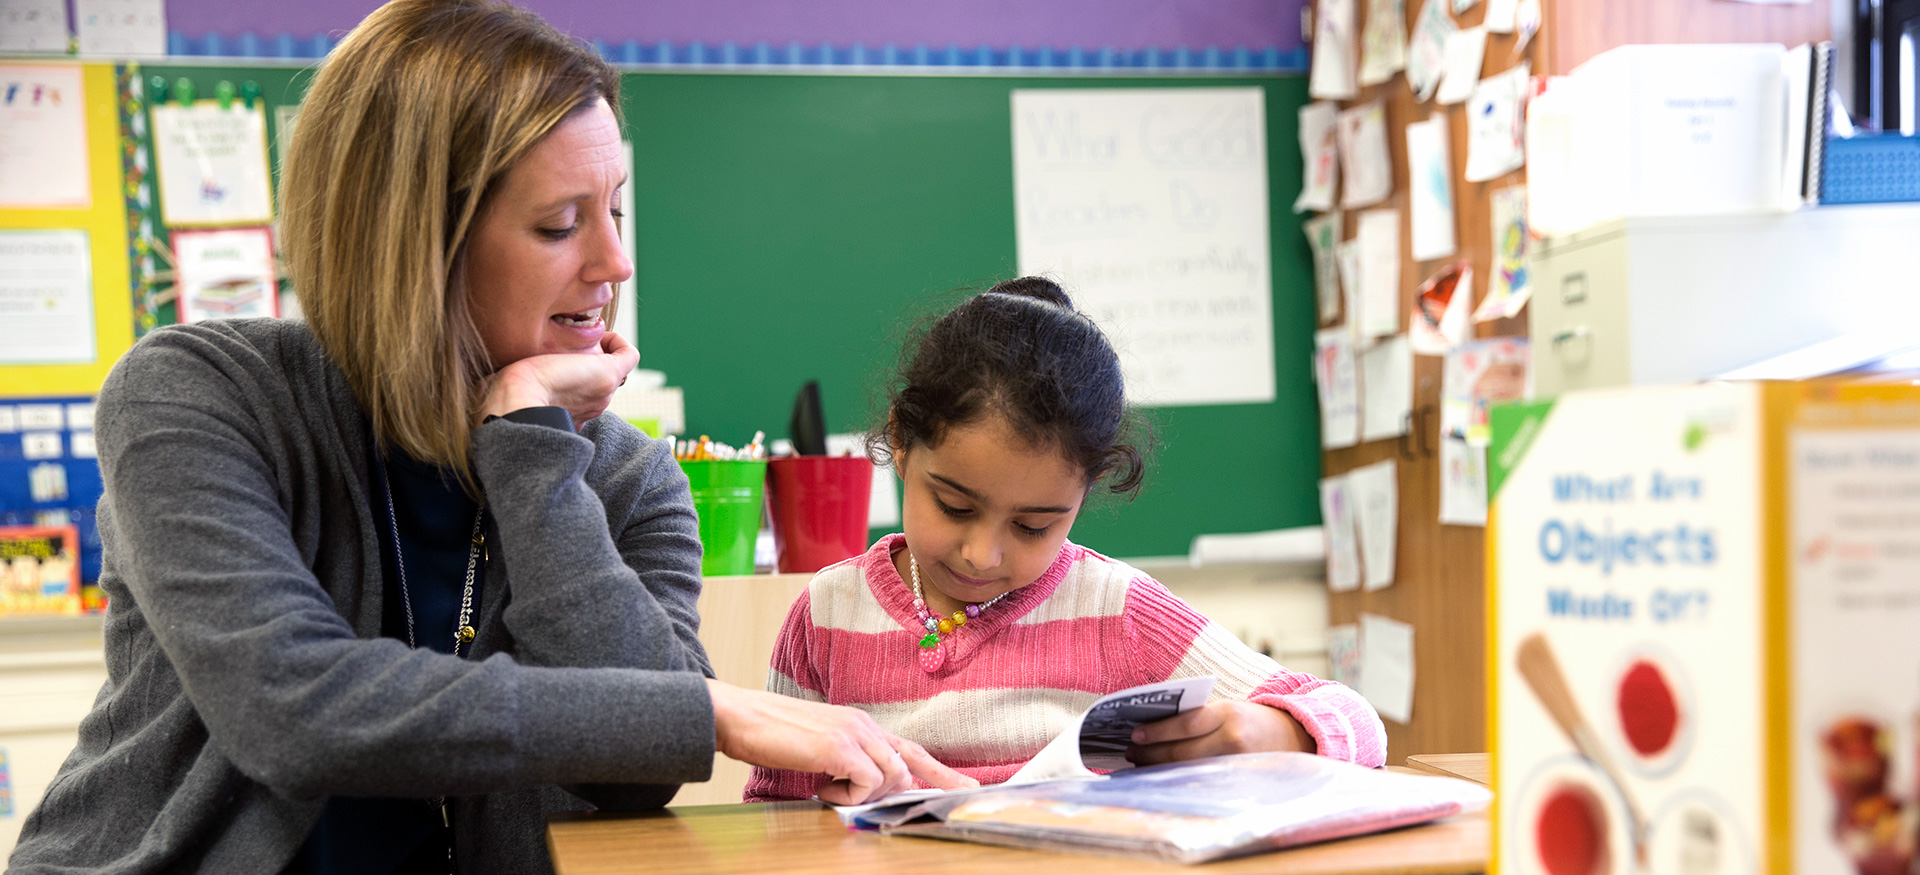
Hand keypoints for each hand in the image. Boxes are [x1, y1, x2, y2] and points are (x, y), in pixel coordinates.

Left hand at [478, 333, 638, 427]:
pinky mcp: (608, 374)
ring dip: (601, 348)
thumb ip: (507, 384)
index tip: (557, 361)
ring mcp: (602, 392)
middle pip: (602, 379)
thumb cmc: (503, 398)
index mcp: (570, 411)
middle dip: (590, 358)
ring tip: (581, 337)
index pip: (584, 393)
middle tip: (569, 344)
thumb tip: (486, 377)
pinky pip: (629, 355)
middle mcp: (591, 405)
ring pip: (614, 367)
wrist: (515, 404)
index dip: (576, 373)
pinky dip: (618, 341)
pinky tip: (599, 333)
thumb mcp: (506, 389)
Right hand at [705, 679, 976, 804]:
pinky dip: (848, 795)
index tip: (967, 788)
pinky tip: (821, 784)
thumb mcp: (818, 748)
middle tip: (881, 798)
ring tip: (829, 787)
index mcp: (861, 724)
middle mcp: (864, 724)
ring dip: (865, 794)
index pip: (910, 749)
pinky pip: (867, 783)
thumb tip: (869, 788)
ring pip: (893, 776)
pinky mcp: (839, 747)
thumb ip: (847, 763)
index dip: (940, 771)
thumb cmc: (772, 735)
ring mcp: (854, 733)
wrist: (740, 716)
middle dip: (908, 791)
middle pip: (909, 765)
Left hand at [1126, 701, 1315, 766]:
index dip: (1156, 731)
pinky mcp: (1237, 780)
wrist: (1296, 735)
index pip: (1184, 724)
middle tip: (1130, 752)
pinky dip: (1180, 778)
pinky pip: (1202, 781)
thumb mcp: (1230, 708)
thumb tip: (1156, 728)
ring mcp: (1235, 763)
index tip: (1134, 734)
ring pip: (1188, 769)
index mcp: (1228, 714)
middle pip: (1182, 751)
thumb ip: (1200, 718)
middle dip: (1151, 753)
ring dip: (1160, 767)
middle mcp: (1232, 739)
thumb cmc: (1254, 719)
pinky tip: (1165, 776)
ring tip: (1141, 763)